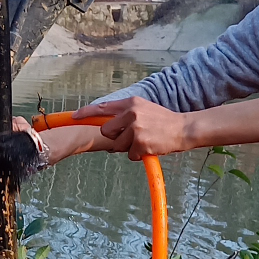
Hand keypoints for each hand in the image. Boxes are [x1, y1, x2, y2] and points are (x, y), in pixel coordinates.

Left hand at [75, 96, 194, 158]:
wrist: (184, 129)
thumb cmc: (163, 121)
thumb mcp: (144, 109)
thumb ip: (126, 114)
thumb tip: (106, 126)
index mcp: (131, 103)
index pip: (103, 107)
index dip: (86, 113)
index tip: (74, 117)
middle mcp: (132, 113)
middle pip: (106, 131)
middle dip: (115, 138)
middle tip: (130, 138)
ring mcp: (136, 128)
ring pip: (118, 145)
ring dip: (129, 148)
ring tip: (144, 141)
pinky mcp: (141, 142)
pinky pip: (130, 155)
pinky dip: (138, 155)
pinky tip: (149, 147)